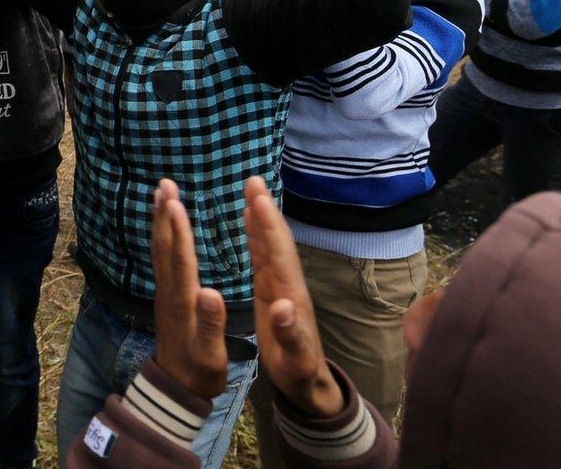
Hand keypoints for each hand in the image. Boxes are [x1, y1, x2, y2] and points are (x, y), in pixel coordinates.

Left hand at [148, 179, 229, 398]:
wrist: (176, 390)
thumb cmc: (200, 373)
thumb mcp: (211, 354)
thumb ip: (212, 324)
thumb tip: (211, 292)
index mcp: (184, 303)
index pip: (180, 260)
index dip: (178, 231)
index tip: (174, 202)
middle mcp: (170, 293)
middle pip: (165, 248)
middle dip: (164, 216)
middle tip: (163, 184)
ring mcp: (165, 295)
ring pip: (160, 252)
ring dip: (161, 222)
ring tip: (162, 195)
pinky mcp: (166, 298)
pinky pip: (163, 260)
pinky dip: (164, 237)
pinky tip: (166, 227)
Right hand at [244, 176, 343, 417]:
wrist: (309, 382)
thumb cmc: (298, 372)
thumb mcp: (294, 360)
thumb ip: (289, 334)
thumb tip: (282, 307)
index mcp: (290, 296)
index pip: (279, 254)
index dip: (268, 226)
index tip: (258, 198)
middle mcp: (288, 284)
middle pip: (277, 241)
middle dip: (266, 210)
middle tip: (254, 180)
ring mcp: (282, 286)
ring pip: (271, 244)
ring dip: (262, 217)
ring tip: (252, 190)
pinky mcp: (274, 290)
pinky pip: (265, 256)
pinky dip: (258, 235)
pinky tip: (251, 221)